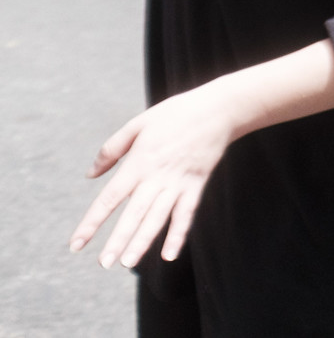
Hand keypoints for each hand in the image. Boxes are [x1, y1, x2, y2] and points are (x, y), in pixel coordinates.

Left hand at [70, 86, 234, 267]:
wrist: (218, 110)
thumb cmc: (175, 114)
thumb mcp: (138, 123)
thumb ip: (111, 149)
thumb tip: (90, 175)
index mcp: (139, 162)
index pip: (110, 198)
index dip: (92, 222)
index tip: (77, 243)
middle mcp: (157, 176)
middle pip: (134, 213)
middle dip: (118, 240)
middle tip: (103, 263)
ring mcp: (179, 183)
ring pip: (158, 217)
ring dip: (143, 241)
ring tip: (127, 262)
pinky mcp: (196, 185)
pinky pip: (186, 214)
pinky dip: (178, 234)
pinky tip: (170, 254)